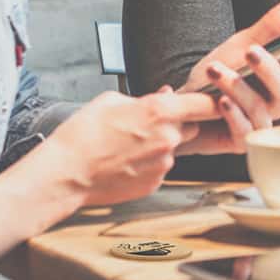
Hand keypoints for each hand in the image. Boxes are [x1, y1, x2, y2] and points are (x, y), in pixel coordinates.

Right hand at [39, 88, 214, 206]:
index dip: (210, 101)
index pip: (204, 104)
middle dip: (178, 123)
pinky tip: (125, 160)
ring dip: (161, 144)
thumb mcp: (111, 100)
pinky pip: (160, 167)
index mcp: (160, 112)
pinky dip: (149, 162)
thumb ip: (145, 97)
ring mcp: (163, 164)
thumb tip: (165, 95)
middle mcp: (168, 139)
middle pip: (192, 127)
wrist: (67, 172)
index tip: (212, 100)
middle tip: (150, 121)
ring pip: (173, 148)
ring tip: (128, 144)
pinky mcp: (155, 184)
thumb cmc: (83, 133)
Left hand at [176, 0, 279, 154]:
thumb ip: (269, 28)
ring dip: (239, 88)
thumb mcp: (240, 45)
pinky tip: (219, 100)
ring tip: (215, 70)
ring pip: (263, 109)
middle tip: (251, 51)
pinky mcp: (242, 141)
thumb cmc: (214, 75)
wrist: (182, 102)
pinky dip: (233, 114)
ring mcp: (260, 123)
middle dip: (269, 69)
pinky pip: (245, 131)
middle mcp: (275, 101)